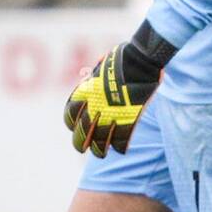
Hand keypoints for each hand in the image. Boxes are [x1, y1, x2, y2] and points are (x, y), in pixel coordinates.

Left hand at [63, 21, 177, 156]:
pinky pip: (122, 140)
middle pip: (81, 132)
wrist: (141, 59)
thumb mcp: (101, 65)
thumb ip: (94, 76)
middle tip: (82, 148)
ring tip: (100, 154)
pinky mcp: (128, 119)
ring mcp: (112, 114)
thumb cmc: (123, 57)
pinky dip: (120, 147)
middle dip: (80, 143)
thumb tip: (87, 76)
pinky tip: (120, 149)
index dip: (71, 123)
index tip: (74, 126)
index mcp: (86, 92)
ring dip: (99, 150)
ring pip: (100, 141)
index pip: (70, 114)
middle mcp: (96, 106)